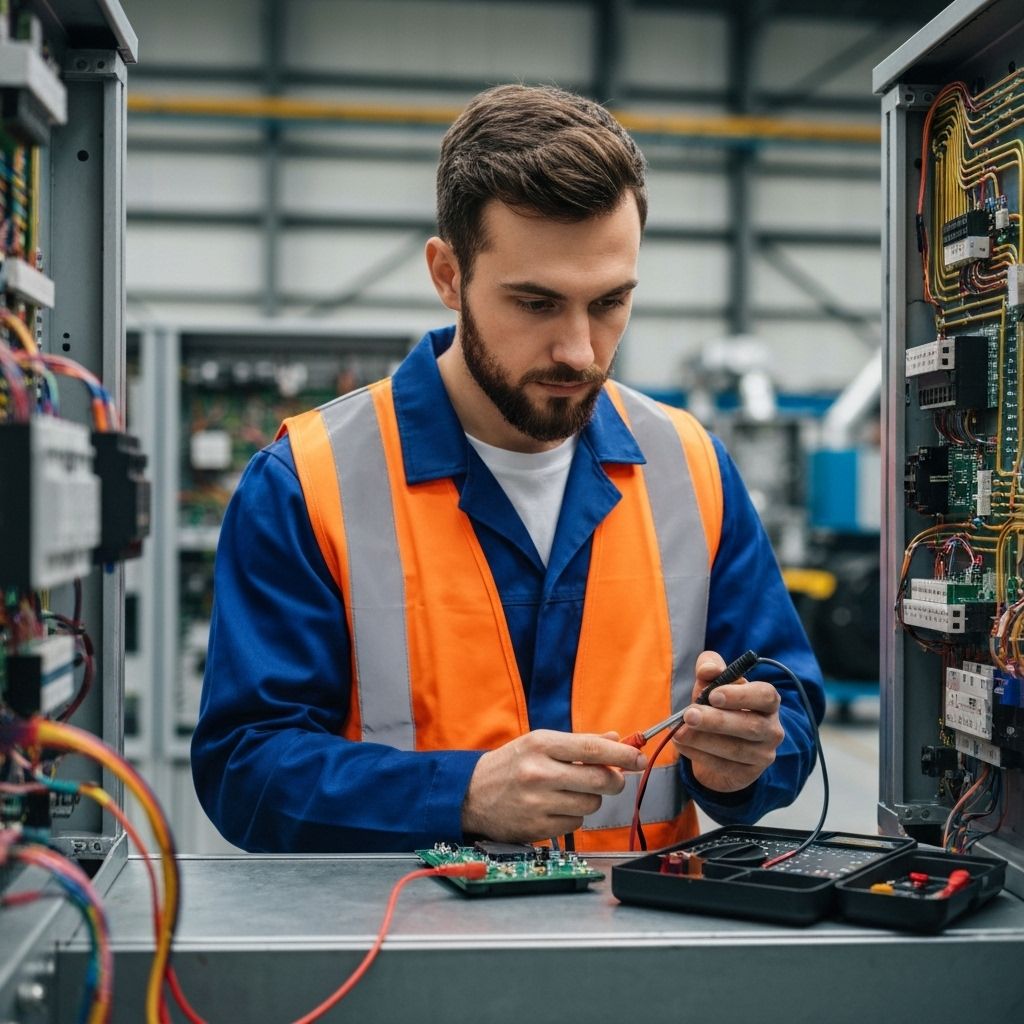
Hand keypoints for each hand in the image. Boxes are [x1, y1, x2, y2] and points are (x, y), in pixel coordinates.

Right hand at [461, 730, 646, 841]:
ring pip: (591, 805)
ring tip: (571, 792)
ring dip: (590, 800)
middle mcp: (540, 772)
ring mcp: (538, 802)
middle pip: (599, 780)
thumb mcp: (539, 743)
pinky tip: (556, 808)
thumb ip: (579, 742)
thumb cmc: (509, 765)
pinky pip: (575, 825)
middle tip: (612, 779)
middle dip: (614, 781)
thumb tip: (615, 739)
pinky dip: (573, 817)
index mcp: (541, 744)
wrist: (470, 794)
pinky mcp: (537, 827)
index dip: (622, 755)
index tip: (639, 758)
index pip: (593, 749)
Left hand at [671, 650, 783, 793]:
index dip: (740, 696)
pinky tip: (682, 745)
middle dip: (717, 721)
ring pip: (736, 749)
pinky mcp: (748, 774)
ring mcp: (763, 754)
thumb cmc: (719, 706)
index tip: (713, 695)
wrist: (718, 743)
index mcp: (767, 701)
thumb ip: (710, 668)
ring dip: (704, 740)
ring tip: (679, 732)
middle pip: (751, 726)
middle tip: (689, 715)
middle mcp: (772, 728)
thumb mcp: (712, 683)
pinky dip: (699, 755)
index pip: (765, 696)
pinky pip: (724, 766)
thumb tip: (708, 669)